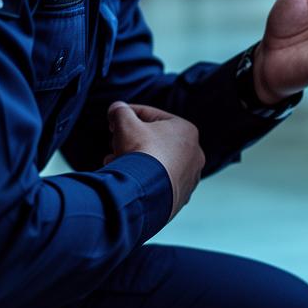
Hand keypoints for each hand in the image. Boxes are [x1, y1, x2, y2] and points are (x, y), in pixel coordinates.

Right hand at [104, 102, 204, 220]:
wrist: (144, 193)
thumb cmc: (140, 153)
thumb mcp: (125, 123)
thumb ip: (120, 111)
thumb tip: (117, 108)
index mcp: (187, 130)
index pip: (152, 117)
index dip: (128, 117)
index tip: (113, 123)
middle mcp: (194, 154)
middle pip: (155, 142)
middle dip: (130, 142)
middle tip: (114, 145)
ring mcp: (189, 178)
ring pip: (156, 164)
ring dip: (135, 162)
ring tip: (115, 163)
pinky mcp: (180, 198)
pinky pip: (158, 184)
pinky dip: (143, 180)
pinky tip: (127, 181)